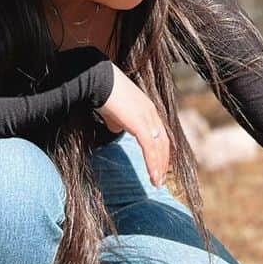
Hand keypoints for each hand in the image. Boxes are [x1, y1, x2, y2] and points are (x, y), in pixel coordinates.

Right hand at [95, 63, 171, 186]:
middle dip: (163, 162)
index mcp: (148, 109)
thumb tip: (117, 128)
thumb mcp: (114, 111)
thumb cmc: (103, 93)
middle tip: (160, 179)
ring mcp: (148, 118)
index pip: (160, 133)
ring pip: (158, 148)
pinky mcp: (140, 124)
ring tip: (156, 183)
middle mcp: (152, 113)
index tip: (160, 165)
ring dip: (159, 167)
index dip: (161, 150)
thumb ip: (119, 120)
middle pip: (163, 142)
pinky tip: (152, 176)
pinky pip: (150, 148)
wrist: (98, 80)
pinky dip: (152, 164)